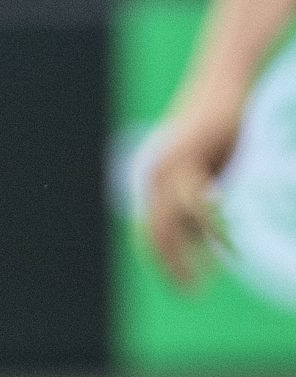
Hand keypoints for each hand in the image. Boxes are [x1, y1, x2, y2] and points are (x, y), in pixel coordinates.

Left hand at [143, 102, 238, 287]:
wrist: (225, 83)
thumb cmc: (224, 129)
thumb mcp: (214, 173)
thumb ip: (204, 205)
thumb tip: (209, 246)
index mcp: (155, 182)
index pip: (150, 234)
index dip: (165, 264)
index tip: (187, 288)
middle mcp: (153, 175)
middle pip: (153, 233)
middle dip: (171, 266)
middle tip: (192, 293)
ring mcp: (167, 164)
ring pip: (172, 219)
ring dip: (194, 250)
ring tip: (213, 273)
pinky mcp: (187, 152)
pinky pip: (195, 197)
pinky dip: (209, 222)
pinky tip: (224, 242)